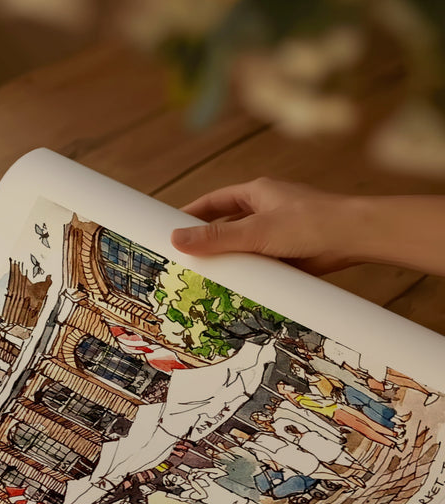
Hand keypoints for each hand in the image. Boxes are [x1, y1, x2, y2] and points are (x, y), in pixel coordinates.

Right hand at [170, 177, 359, 273]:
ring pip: (242, 247)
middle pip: (226, 226)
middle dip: (206, 242)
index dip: (190, 214)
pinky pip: (259, 264)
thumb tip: (175, 239)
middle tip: (181, 260)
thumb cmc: (309, 223)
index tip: (169, 229)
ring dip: (227, 261)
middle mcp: (266, 210)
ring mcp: (277, 232)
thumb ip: (216, 238)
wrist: (355, 238)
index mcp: (257, 194)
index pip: (214, 202)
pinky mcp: (287, 253)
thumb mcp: (255, 231)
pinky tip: (234, 289)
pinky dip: (246, 274)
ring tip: (202, 280)